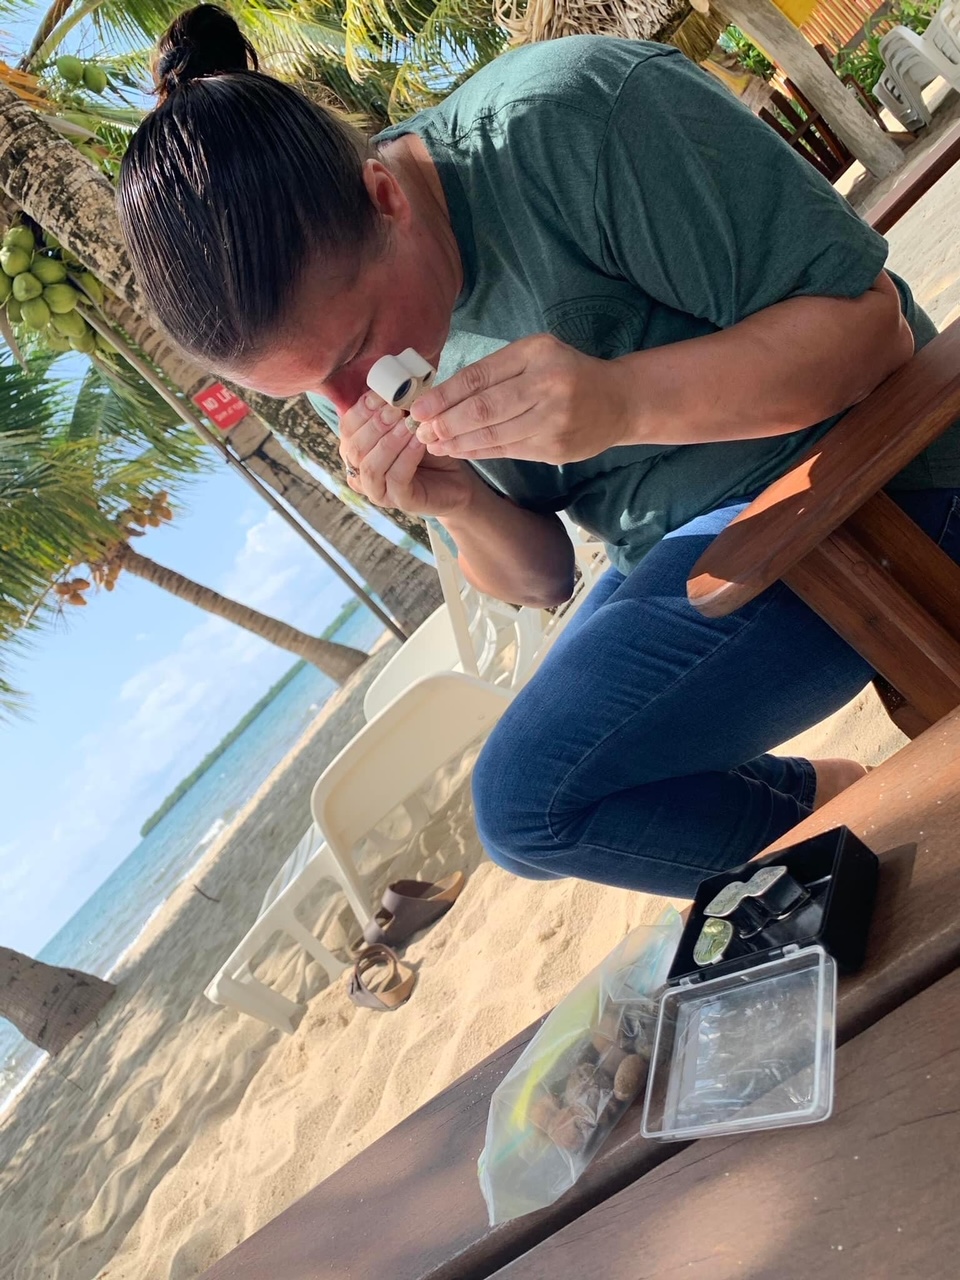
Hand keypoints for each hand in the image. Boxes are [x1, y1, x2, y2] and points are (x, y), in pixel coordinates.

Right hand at [339, 391, 477, 516]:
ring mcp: (376, 491)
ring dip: (389, 441)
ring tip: (408, 424)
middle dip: (375, 424)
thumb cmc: (428, 449)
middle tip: (396, 408)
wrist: (456, 481)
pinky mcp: (398, 502)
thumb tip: (396, 380)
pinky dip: (406, 457)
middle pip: (354, 447)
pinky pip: (395, 478)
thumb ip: (398, 406)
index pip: (347, 427)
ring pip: (370, 466)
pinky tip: (419, 441)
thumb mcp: (410, 422)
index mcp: (356, 448)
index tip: (382, 392)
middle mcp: (359, 471)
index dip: (362, 409)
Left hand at [410, 333, 632, 463]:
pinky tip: (459, 450)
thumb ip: (497, 370)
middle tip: (420, 431)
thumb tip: (444, 393)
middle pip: (484, 409)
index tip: (418, 408)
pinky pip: (508, 450)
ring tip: (433, 443)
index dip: (445, 395)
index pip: (480, 376)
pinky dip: (479, 451)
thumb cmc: (567, 372)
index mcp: (537, 353)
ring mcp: (553, 419)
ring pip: (494, 434)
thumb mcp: (536, 355)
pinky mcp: (555, 448)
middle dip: (446, 422)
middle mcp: (546, 384)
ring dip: (457, 442)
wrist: (619, 401)